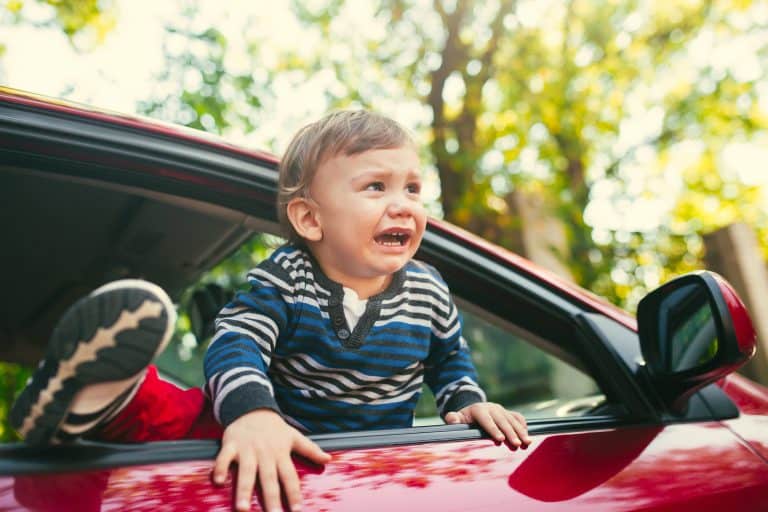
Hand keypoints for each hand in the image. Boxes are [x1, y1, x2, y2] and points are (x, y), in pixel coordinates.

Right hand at [212, 409, 330, 511]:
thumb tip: (328, 459)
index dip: (293, 493)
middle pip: (269, 478)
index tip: (297, 509)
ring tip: (242, 508)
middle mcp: (265, 453)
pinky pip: (224, 458)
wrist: (251, 407)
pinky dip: (219, 468)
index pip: (289, 476)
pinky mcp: (231, 445)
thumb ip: (310, 449)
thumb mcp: (294, 436)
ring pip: (246, 472)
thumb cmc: (274, 427)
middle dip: (271, 498)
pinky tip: (218, 482)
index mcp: (281, 452)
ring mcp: (247, 449)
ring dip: (244, 490)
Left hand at [445, 402, 530, 448]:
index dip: (494, 430)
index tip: (500, 440)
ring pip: (513, 420)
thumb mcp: (457, 417)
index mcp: (479, 409)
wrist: (474, 409)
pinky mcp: (508, 413)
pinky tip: (527, 437)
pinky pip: (518, 418)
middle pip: (503, 421)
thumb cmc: (464, 418)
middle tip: (517, 445)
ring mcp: (502, 410)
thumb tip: (453, 420)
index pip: (487, 420)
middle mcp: (492, 408)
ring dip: (521, 432)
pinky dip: (523, 427)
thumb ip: (453, 418)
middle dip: (511, 433)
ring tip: (527, 443)